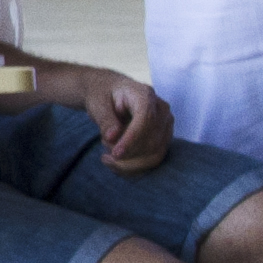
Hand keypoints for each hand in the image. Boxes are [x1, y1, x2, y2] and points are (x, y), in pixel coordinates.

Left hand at [43, 67, 171, 172]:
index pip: (145, 120)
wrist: (111, 94)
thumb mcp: (97, 103)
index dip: (131, 140)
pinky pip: (152, 161)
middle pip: (152, 142)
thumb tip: (112, 137)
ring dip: (128, 164)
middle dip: (127, 154)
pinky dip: (133, 168)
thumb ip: (105, 119)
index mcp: (145, 95)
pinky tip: (115, 165)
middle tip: (104, 152)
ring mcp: (165, 126)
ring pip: (154, 156)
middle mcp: (161, 110)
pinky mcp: (163, 140)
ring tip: (107, 157)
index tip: (115, 154)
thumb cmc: (104, 96)